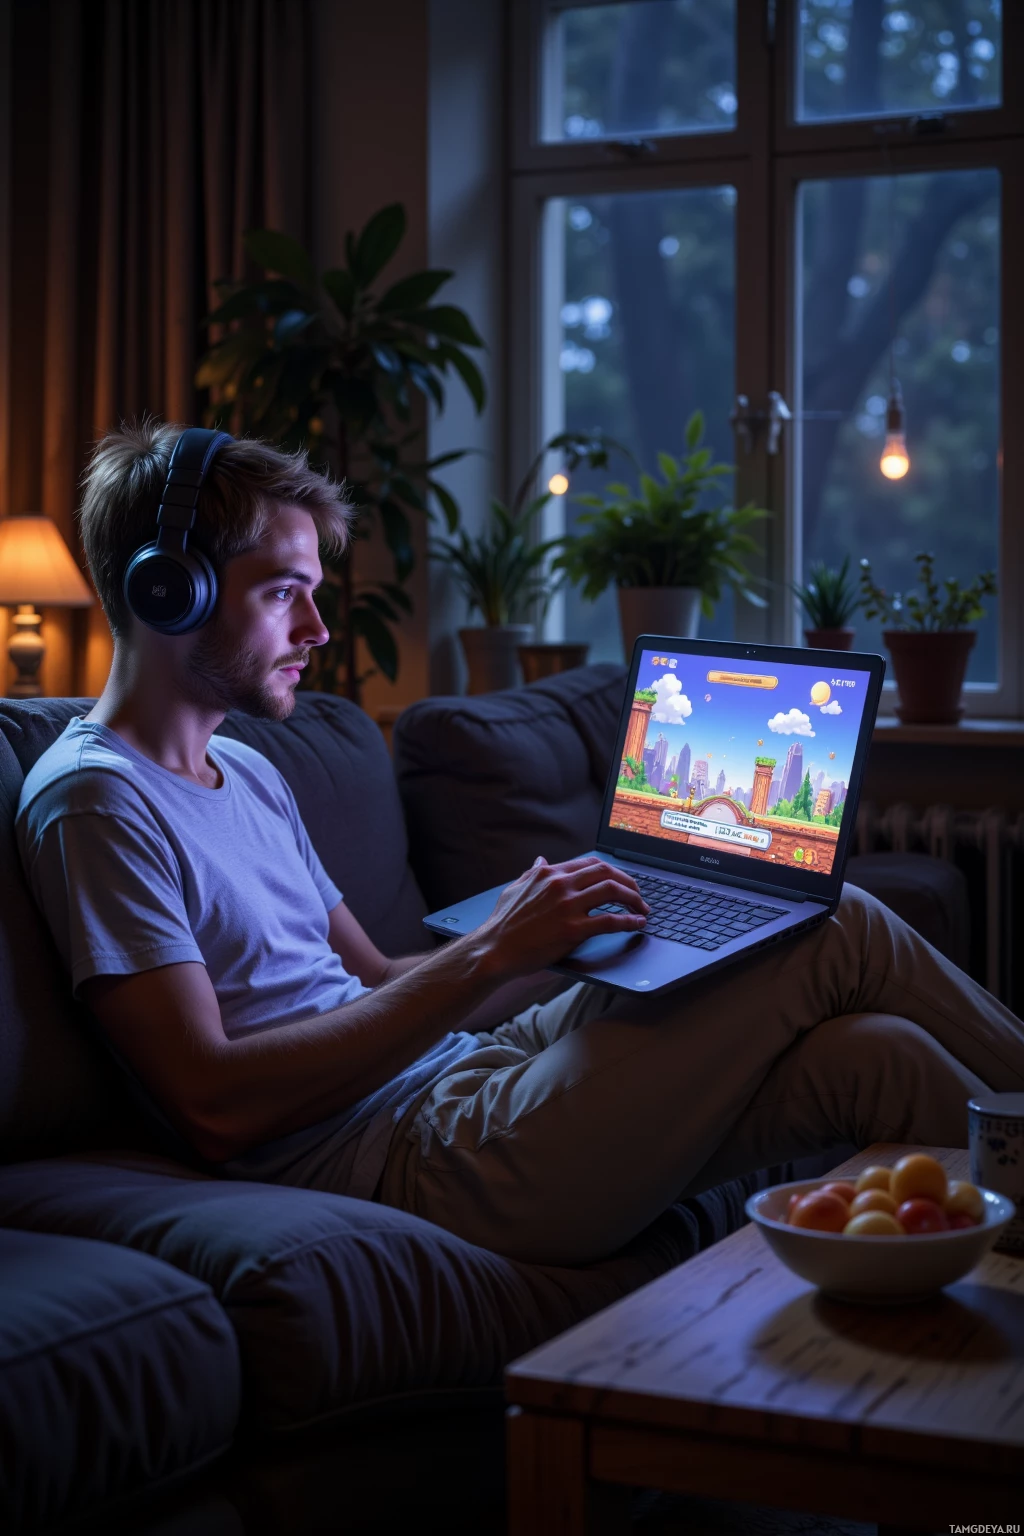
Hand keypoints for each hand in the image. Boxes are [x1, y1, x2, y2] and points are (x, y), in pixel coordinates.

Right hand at [477, 855, 649, 978]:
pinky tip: (637, 924)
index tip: (622, 882)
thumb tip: (540, 860)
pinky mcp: (573, 930)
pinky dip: (629, 921)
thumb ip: (531, 873)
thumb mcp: (515, 889)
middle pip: (606, 872)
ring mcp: (567, 906)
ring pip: (612, 891)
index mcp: (548, 873)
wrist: (494, 950)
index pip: (590, 863)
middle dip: (628, 882)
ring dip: (633, 898)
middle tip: (638, 895)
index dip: (612, 871)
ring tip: (642, 908)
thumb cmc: (503, 923)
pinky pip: (610, 921)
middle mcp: (560, 884)